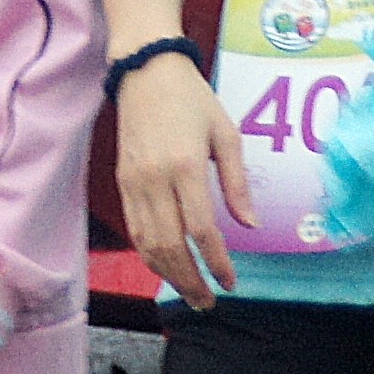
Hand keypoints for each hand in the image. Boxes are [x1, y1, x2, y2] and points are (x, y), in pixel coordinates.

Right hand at [111, 47, 248, 307]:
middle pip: (170, 246)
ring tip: (191, 293)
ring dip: (169, 275)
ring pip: (148, 244)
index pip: (200, 229)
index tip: (231, 281)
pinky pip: (135, 229)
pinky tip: (167, 267)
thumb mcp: (226, 134)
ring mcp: (134, 183)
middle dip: (191, 280)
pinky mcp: (122, 182)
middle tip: (209, 302)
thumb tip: (251, 226)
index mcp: (185, 166)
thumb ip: (237, 183)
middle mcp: (155, 179)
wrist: (144, 70)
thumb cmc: (192, 99)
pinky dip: (150, 255)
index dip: (217, 262)